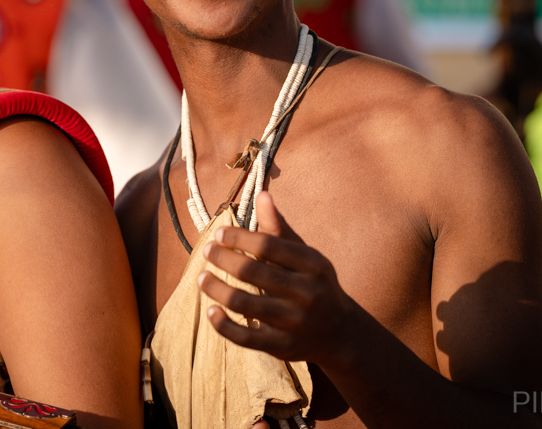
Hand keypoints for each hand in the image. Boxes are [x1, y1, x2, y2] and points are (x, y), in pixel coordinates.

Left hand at [197, 190, 351, 367]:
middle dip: (223, 259)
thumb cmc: (315, 283)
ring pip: (244, 304)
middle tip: (206, 251)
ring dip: (216, 289)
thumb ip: (280, 228)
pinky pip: (246, 338)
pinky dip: (224, 325)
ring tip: (201, 278)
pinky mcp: (283, 347)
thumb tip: (262, 194)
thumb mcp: (305, 255)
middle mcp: (307, 294)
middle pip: (253, 272)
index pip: (268, 245)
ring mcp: (295, 323)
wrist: (340, 333)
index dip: (239, 237)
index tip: (219, 233)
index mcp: (313, 265)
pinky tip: (210, 310)